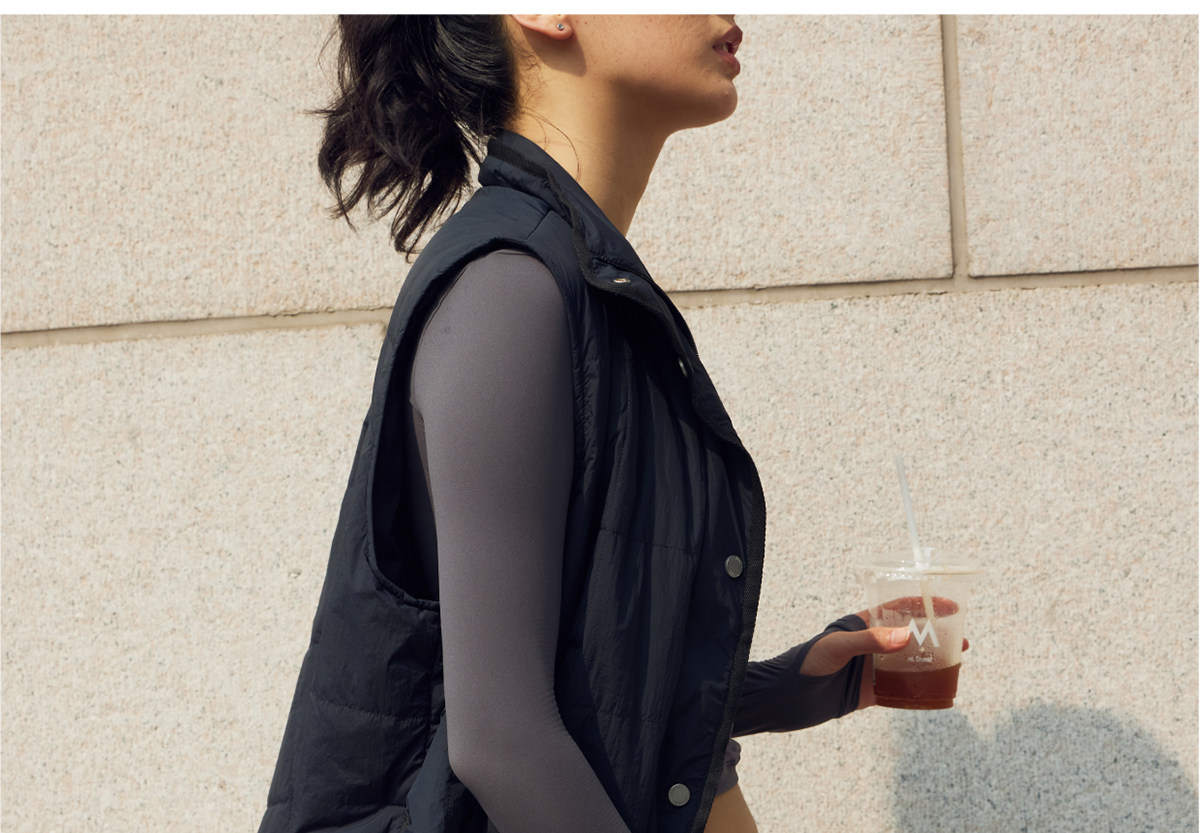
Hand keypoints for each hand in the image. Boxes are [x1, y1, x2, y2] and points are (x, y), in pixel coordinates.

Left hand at [798, 611, 968, 709]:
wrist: (790, 698)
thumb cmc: (808, 662)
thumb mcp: (837, 646)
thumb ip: (869, 641)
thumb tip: (907, 636)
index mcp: (864, 624)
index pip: (900, 608)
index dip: (926, 605)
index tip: (952, 606)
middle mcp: (873, 644)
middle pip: (912, 635)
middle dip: (939, 636)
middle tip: (964, 640)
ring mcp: (875, 668)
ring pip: (912, 662)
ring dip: (935, 662)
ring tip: (958, 663)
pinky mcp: (874, 692)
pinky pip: (904, 689)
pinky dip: (922, 689)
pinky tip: (939, 690)